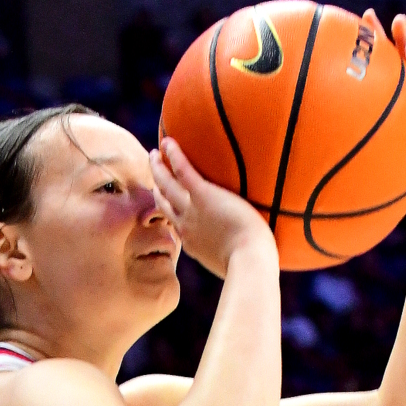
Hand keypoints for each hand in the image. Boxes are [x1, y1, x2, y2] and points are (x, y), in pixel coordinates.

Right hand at [150, 137, 276, 277]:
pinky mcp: (203, 195)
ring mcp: (191, 210)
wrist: (249, 260)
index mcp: (192, 242)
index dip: (167, 209)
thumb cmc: (250, 264)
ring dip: (158, 168)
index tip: (165, 200)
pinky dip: (174, 155)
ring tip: (155, 153)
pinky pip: (183, 170)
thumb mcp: (234, 263)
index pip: (174, 223)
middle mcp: (185, 226)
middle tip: (155, 171)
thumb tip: (248, 251)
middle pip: (164, 203)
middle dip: (157, 187)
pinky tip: (169, 141)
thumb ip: (232, 253)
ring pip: (166, 185)